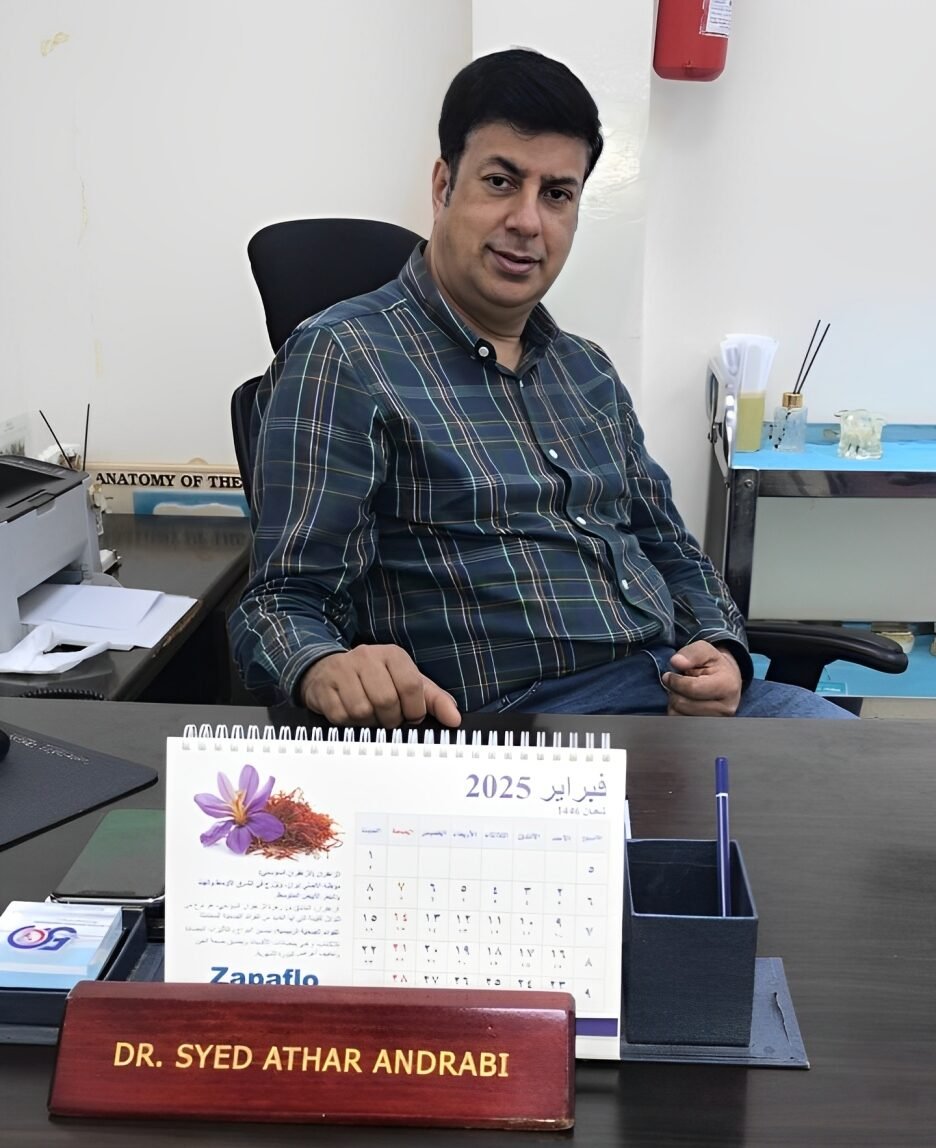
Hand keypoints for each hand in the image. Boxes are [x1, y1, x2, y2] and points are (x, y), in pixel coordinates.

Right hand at [299, 645, 460, 728]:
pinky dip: (349, 723)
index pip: (411, 685)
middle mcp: (366, 656)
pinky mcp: (324, 687)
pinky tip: (351, 715)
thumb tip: (454, 720)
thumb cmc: (375, 680)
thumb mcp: (408, 684)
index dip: (414, 710)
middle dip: (390, 719)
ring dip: (369, 723)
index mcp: (392, 654)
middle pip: (386, 701)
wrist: (329, 670)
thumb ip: (434, 700)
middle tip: (387, 718)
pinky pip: (341, 717)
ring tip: (370, 716)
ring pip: (362, 711)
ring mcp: (342, 670)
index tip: (410, 716)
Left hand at [661, 641, 741, 716]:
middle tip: (679, 684)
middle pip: (682, 704)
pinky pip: (680, 724)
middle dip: (674, 691)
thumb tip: (676, 662)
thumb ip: (691, 653)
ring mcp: (717, 721)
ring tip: (684, 693)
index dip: (675, 681)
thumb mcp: (705, 650)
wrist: (727, 680)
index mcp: (727, 686)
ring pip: (679, 716)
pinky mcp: (707, 729)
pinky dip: (677, 712)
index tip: (669, 675)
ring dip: (674, 702)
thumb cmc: (714, 665)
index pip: (691, 688)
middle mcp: (725, 708)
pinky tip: (685, 703)